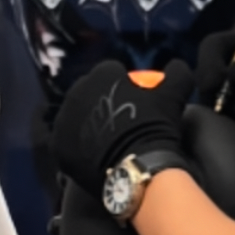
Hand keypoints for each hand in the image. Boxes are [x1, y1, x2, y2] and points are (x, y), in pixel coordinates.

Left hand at [51, 58, 194, 198]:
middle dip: (102, 101)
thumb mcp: (174, 95)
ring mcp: (63, 120)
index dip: (125, 84)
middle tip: (121, 121)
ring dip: (89, 123)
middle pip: (90, 93)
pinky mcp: (57, 146)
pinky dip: (79, 146)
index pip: (112, 72)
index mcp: (101, 73)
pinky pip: (69, 143)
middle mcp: (76, 91)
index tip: (136, 101)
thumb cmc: (154, 127)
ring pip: (77, 117)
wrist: (137, 168)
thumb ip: (177, 73)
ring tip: (107, 140)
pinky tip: (94, 155)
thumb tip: (176, 67)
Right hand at [196, 29, 234, 165]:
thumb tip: (223, 80)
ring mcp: (221, 91)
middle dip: (213, 91)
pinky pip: (209, 118)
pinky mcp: (221, 114)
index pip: (210, 46)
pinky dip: (221, 123)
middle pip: (201, 74)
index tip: (218, 83)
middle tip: (227, 106)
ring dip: (219, 109)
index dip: (209, 63)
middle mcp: (225, 66)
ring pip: (203, 98)